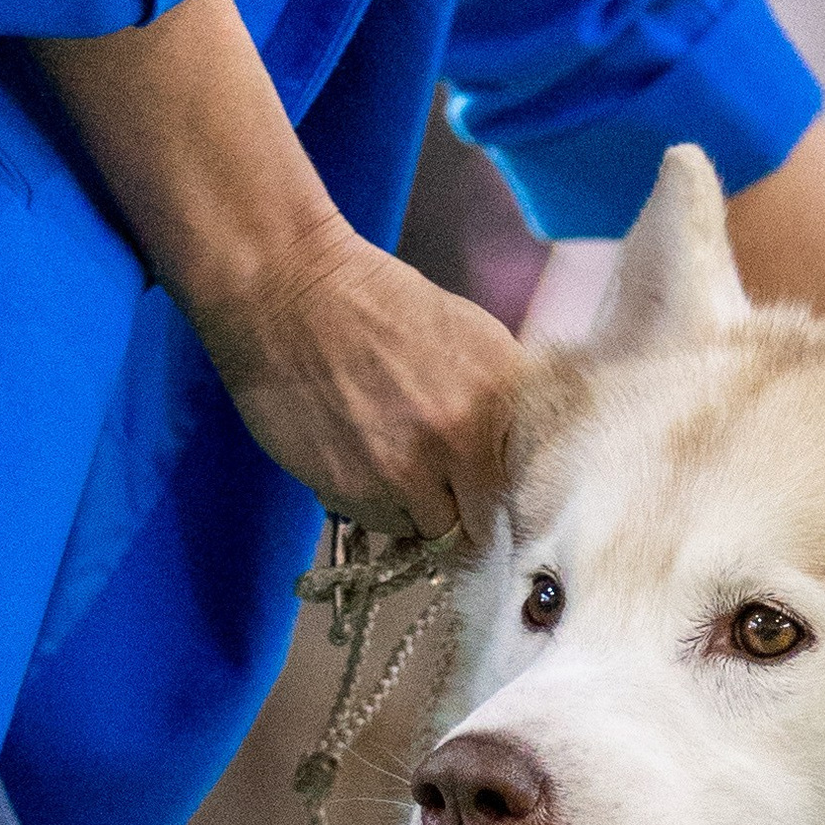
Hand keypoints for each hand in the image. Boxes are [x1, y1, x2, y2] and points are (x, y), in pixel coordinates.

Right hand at [32, 0, 520, 540]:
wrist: (288, 291)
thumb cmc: (384, 306)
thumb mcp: (473, 338)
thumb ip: (506, 405)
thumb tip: (526, 466)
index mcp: (503, 402)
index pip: (536, 497)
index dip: (521, 508)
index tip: (511, 507)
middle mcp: (464, 445)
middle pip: (488, 530)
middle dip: (475, 520)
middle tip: (455, 495)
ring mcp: (407, 476)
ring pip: (434, 532)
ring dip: (423, 511)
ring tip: (398, 463)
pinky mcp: (355, 494)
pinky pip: (383, 524)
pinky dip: (378, 505)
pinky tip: (361, 458)